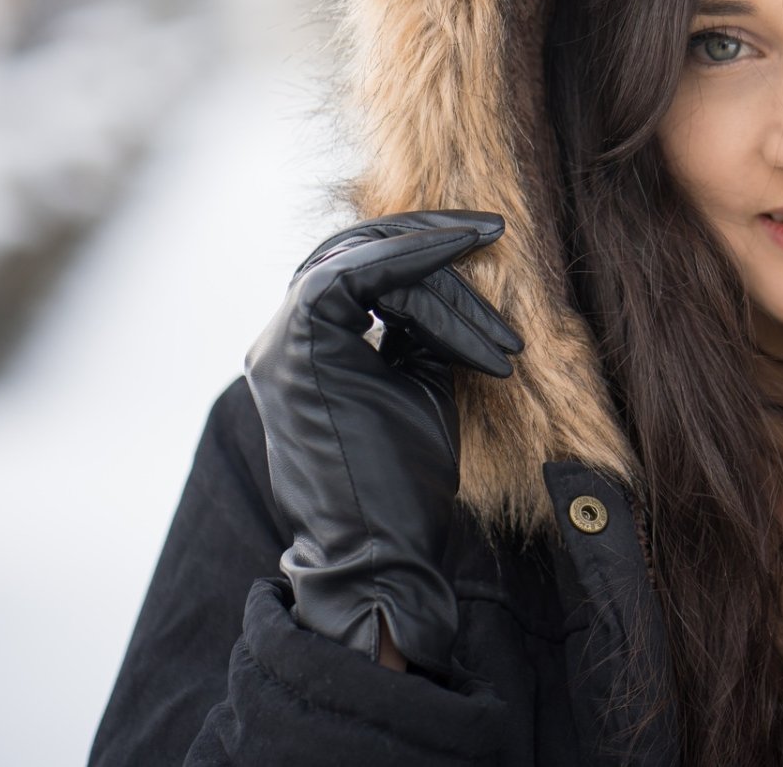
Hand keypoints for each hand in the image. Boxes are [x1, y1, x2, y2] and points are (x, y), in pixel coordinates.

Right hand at [243, 210, 523, 677]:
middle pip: (355, 251)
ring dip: (443, 281)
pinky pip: (357, 274)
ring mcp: (284, 342)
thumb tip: (446, 276)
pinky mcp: (299, 346)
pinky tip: (461, 262)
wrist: (383, 551)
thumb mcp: (419, 385)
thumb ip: (416, 331)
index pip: (357, 268)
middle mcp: (282, 338)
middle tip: (493, 232)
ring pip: (366, 264)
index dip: (418, 246)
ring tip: (500, 334)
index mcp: (306, 347)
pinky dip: (412, 261)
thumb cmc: (403, 481)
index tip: (485, 237)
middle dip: (427, 238)